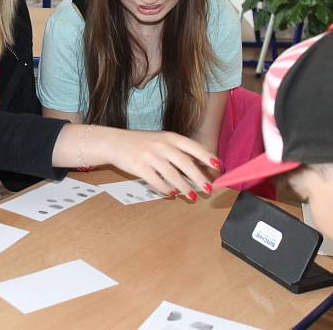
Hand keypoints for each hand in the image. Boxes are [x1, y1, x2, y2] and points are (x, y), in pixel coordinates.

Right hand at [104, 129, 218, 200]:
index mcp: (169, 137)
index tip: (217, 166)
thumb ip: (178, 150)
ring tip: (191, 196)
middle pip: (184, 163)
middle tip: (208, 189)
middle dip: (198, 177)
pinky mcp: (139, 167)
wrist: (114, 142)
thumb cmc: (141, 143)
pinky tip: (171, 193)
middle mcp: (161, 145)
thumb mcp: (160, 140)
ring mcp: (150, 156)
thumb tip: (200, 165)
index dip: (206, 156)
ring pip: (172, 174)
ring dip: (184, 187)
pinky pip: (156, 181)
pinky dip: (165, 189)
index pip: (192, 147)